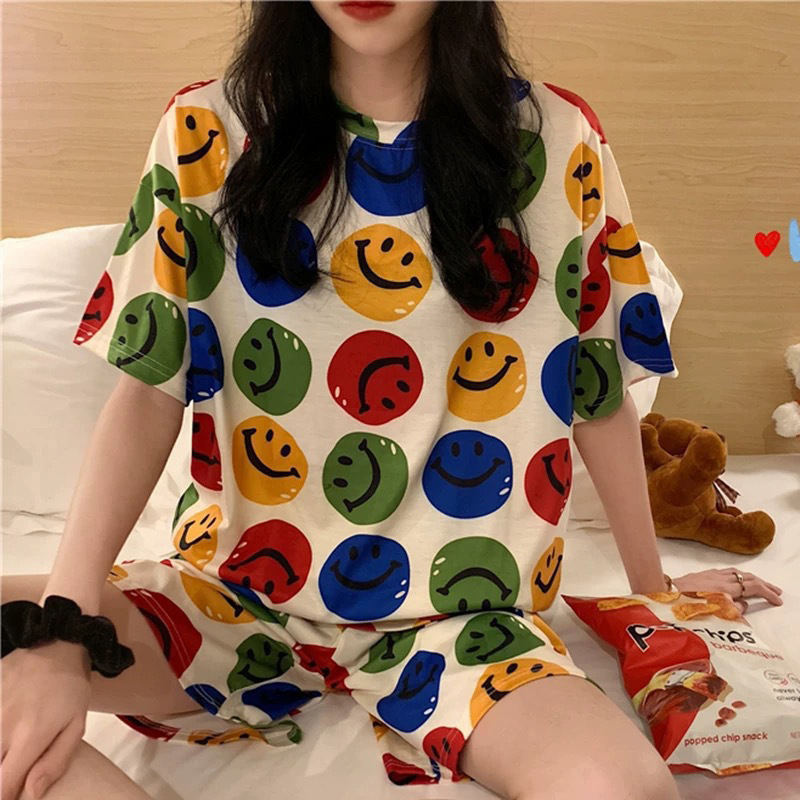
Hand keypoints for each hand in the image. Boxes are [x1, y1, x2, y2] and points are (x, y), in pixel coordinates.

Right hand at [1, 640, 91, 799]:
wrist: (52, 643)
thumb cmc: (69, 686)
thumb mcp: (76, 723)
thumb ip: (55, 761)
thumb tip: (31, 795)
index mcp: (28, 739)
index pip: (1, 789)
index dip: (6, 797)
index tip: (14, 793)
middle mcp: (1, 730)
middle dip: (0, 776)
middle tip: (15, 767)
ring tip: (11, 748)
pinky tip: (6, 727)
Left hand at [672, 568, 783, 614]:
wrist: (663, 594)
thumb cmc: (685, 606)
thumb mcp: (715, 613)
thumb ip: (733, 610)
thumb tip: (743, 605)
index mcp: (725, 587)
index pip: (753, 587)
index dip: (768, 593)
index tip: (777, 600)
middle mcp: (719, 578)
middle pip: (747, 577)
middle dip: (764, 584)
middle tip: (776, 591)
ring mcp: (709, 574)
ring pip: (736, 572)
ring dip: (750, 578)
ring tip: (759, 585)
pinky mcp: (701, 574)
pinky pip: (725, 571)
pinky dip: (736, 575)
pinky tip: (735, 580)